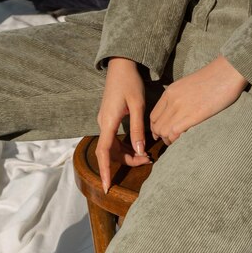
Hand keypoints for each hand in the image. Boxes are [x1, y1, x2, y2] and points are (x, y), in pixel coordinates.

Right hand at [96, 57, 151, 193]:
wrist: (121, 66)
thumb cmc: (130, 83)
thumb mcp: (138, 105)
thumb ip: (138, 128)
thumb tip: (140, 150)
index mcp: (109, 121)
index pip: (104, 152)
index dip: (105, 170)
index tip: (106, 186)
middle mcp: (103, 123)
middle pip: (110, 152)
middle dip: (127, 161)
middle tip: (148, 161)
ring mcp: (105, 121)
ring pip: (112, 146)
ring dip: (127, 154)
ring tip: (146, 155)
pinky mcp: (109, 118)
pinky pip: (114, 139)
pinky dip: (125, 145)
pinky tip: (138, 145)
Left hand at [150, 55, 247, 144]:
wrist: (227, 72)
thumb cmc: (213, 78)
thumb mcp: (188, 85)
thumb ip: (179, 97)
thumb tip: (177, 113)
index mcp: (170, 91)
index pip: (153, 116)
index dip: (155, 128)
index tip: (159, 134)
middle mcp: (172, 100)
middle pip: (157, 126)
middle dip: (160, 136)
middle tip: (168, 140)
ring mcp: (182, 107)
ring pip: (163, 131)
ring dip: (168, 140)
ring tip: (175, 141)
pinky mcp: (194, 115)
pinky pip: (175, 132)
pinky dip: (175, 139)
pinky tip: (181, 139)